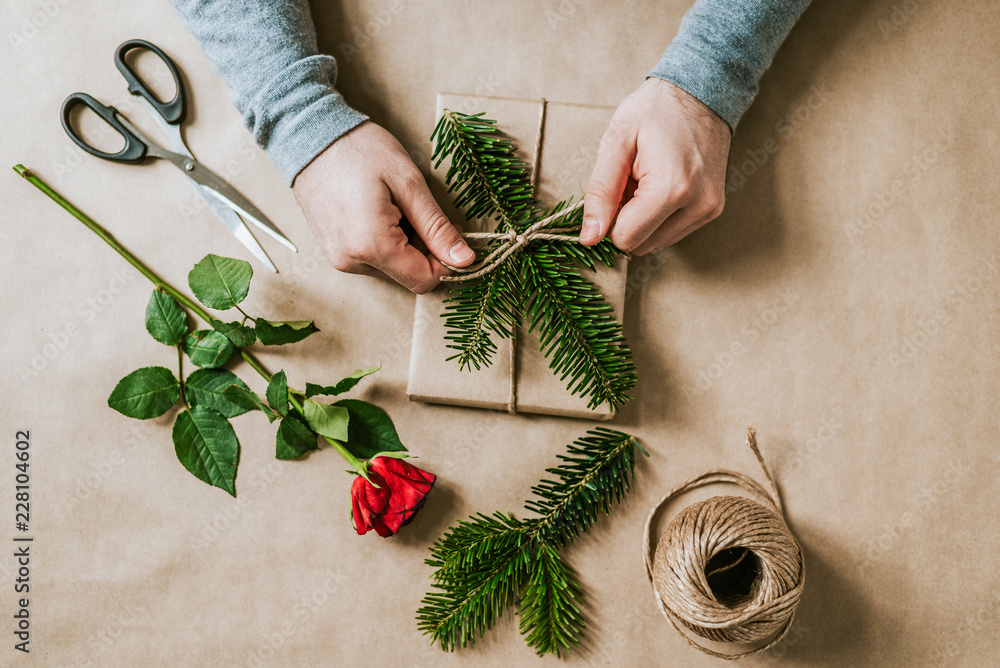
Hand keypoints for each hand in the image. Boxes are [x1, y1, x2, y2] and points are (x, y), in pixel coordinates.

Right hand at [293, 121, 473, 292]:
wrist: (308, 134)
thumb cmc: (359, 151)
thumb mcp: (409, 184)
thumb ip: (437, 227)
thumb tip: (464, 260)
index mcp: (373, 246)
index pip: (424, 279)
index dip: (445, 260)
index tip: (446, 230)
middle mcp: (352, 261)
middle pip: (407, 274)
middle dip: (421, 247)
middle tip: (414, 208)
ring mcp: (339, 259)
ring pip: (391, 267)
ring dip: (402, 243)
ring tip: (389, 205)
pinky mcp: (333, 251)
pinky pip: (371, 258)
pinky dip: (383, 240)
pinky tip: (375, 210)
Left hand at [581, 78, 730, 253]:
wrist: (701, 90)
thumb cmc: (656, 110)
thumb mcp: (616, 142)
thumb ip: (600, 193)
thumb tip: (589, 237)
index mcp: (671, 189)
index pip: (625, 238)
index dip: (609, 219)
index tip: (615, 189)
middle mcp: (697, 205)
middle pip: (641, 244)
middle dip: (625, 220)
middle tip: (631, 181)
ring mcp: (708, 209)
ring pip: (656, 243)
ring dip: (642, 220)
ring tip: (646, 180)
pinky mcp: (712, 209)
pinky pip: (672, 232)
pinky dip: (658, 217)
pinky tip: (660, 186)